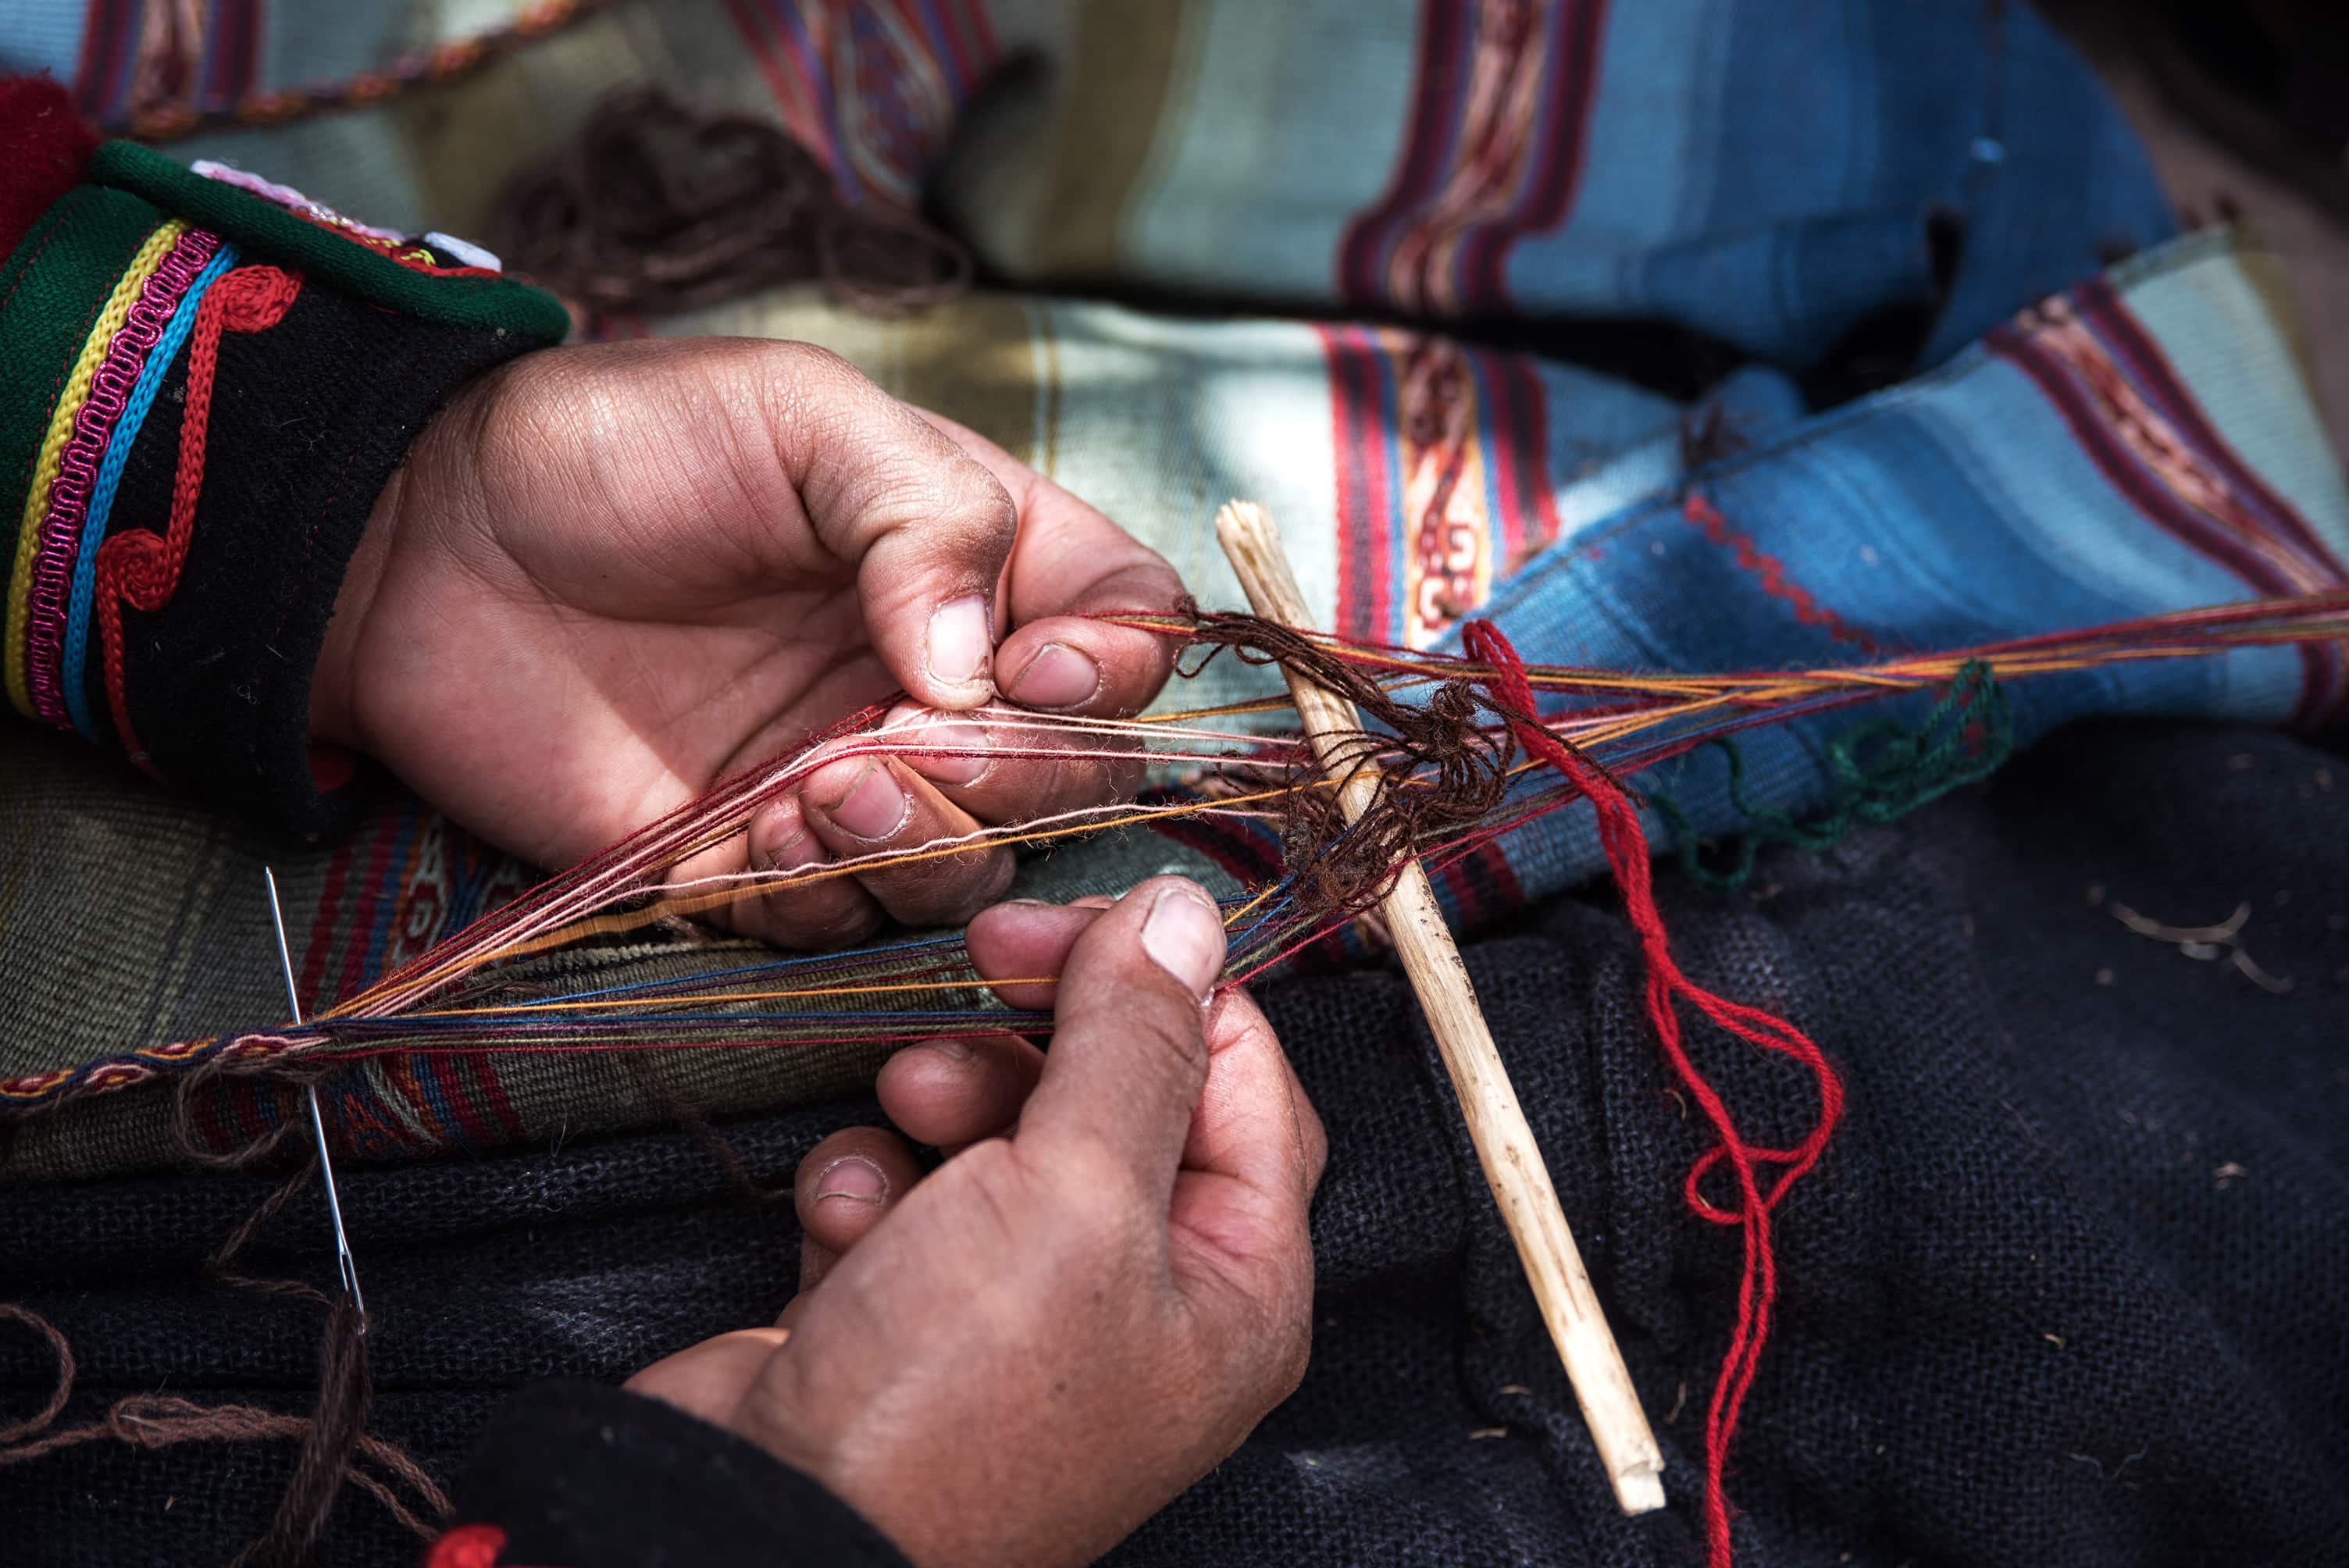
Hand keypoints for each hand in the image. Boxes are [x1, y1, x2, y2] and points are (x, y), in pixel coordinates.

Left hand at [310, 338, 1182, 945]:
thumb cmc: (621, 444)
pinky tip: (738, 833)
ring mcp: (847, 778)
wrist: (423, 538)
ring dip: (915, 850)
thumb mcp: (800, 417)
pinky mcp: (748, 860)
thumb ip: (928, 516)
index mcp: (977, 561)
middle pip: (1069, 777)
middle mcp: (934, 682)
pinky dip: (809, 893)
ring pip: (966, 870)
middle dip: (1011, 781)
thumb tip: (981, 674)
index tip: (1031, 667)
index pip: (1127, 634)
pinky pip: (833, 919)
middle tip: (899, 739)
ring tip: (813, 788)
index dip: (1117, 671)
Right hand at [625, 879, 1328, 1566]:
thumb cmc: (949, 1404)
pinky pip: (905, 1193)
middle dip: (1040, 1031)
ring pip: (1001, 1130)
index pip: (1247, 1079)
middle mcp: (1140, 1299)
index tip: (1080, 917)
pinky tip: (845, 1223)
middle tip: (983, 962)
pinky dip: (869, 1185)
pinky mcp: (905, 1311)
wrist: (761, 1526)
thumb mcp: (1077, 1191)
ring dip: (944, 1096)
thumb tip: (1186, 914)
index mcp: (1234, 1287)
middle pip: (1118, 1095)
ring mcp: (1018, 1309)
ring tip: (904, 1113)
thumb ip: (1137, 1041)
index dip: (1168, 983)